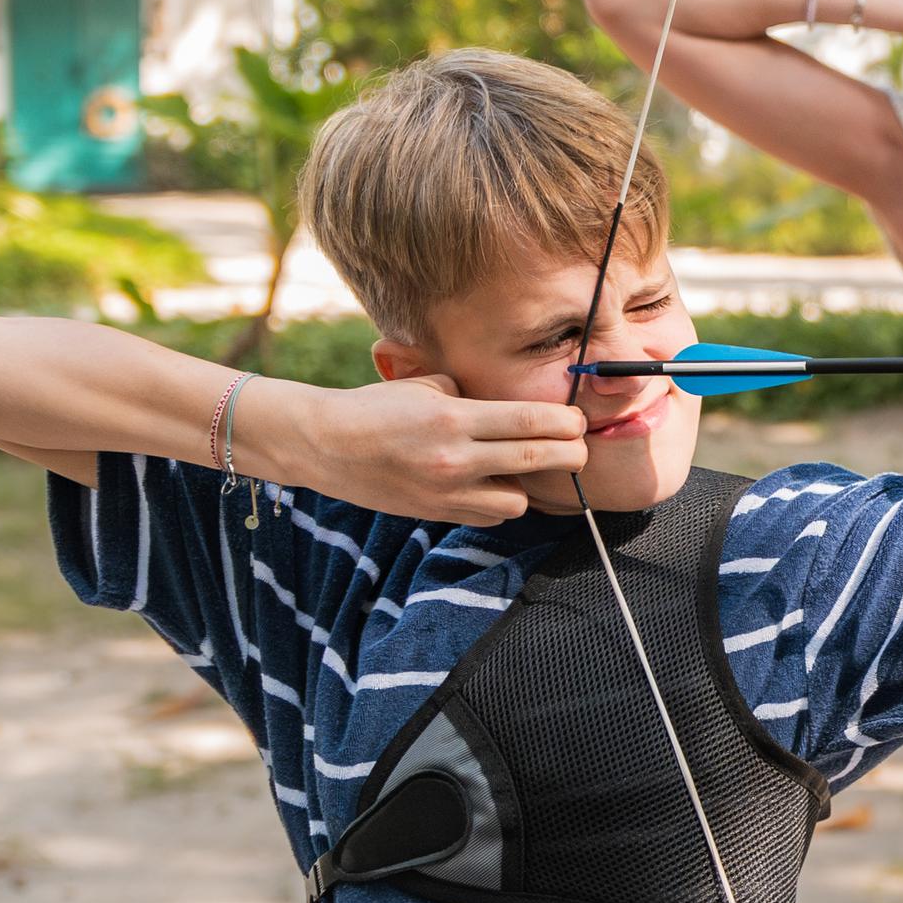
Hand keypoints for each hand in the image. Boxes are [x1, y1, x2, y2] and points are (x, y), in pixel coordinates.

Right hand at [252, 375, 599, 522]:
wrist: (324, 445)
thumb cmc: (376, 407)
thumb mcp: (426, 387)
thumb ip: (473, 396)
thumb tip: (516, 407)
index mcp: (454, 418)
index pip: (534, 421)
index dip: (568, 422)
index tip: (578, 420)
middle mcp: (455, 459)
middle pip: (539, 461)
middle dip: (571, 453)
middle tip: (578, 446)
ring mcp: (446, 492)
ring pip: (519, 501)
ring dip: (527, 484)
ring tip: (519, 467)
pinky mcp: (436, 514)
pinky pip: (489, 516)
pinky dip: (498, 503)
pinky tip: (489, 484)